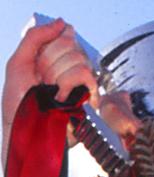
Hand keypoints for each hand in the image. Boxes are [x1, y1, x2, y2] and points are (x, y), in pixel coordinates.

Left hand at [2, 18, 97, 132]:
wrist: (24, 131)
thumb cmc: (18, 103)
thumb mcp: (18, 62)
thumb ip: (36, 37)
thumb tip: (63, 23)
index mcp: (55, 60)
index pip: (63, 35)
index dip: (48, 47)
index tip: (37, 65)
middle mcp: (70, 70)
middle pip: (71, 45)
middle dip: (50, 63)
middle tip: (42, 82)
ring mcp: (82, 85)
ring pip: (79, 60)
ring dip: (59, 76)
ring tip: (52, 93)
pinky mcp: (90, 99)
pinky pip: (87, 76)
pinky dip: (70, 83)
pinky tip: (62, 97)